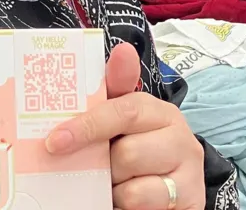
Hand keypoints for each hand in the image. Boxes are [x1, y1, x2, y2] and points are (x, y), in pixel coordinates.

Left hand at [45, 42, 205, 209]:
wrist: (164, 197)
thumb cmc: (136, 156)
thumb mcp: (119, 125)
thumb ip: (111, 94)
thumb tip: (123, 50)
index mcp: (158, 112)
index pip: (124, 109)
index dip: (88, 124)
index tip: (56, 140)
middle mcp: (180, 136)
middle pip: (127, 151)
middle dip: (104, 165)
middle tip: (96, 169)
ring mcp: (189, 168)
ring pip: (133, 178)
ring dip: (114, 185)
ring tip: (115, 184)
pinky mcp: (190, 197)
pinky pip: (142, 199)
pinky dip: (126, 203)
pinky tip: (127, 200)